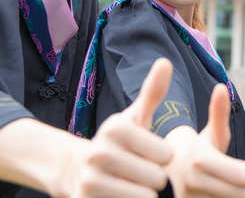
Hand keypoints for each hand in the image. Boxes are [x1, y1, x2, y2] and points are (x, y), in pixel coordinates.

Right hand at [71, 58, 175, 197]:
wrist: (78, 174)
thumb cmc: (119, 146)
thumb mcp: (135, 119)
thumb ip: (152, 93)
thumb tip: (165, 61)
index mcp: (115, 128)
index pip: (166, 155)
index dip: (163, 159)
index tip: (148, 155)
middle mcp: (99, 153)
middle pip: (158, 179)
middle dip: (155, 181)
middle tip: (140, 175)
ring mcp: (90, 181)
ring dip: (145, 195)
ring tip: (132, 186)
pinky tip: (123, 196)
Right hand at [167, 84, 244, 197]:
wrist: (165, 171)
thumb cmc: (196, 150)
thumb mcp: (209, 133)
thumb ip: (218, 113)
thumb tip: (221, 88)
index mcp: (200, 159)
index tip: (242, 168)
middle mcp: (191, 182)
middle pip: (244, 194)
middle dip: (242, 187)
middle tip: (230, 179)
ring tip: (218, 188)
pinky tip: (211, 197)